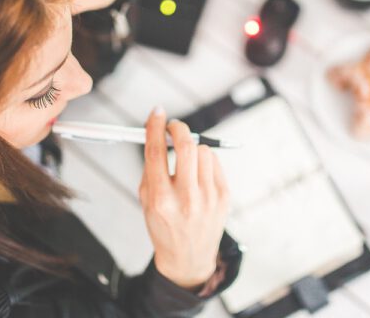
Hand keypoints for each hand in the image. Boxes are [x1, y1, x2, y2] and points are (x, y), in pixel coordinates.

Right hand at [139, 107, 230, 288]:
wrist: (187, 257)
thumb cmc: (164, 225)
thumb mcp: (146, 200)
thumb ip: (151, 167)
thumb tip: (157, 132)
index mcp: (160, 199)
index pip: (156, 152)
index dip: (155, 126)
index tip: (157, 113)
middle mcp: (185, 198)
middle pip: (185, 146)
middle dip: (178, 128)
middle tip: (173, 127)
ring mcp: (208, 198)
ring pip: (203, 151)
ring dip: (192, 148)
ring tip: (186, 161)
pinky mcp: (223, 196)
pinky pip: (215, 163)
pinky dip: (205, 161)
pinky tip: (198, 174)